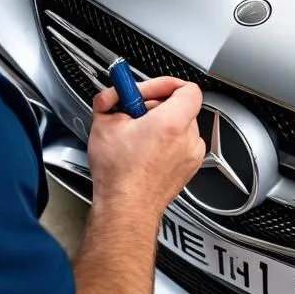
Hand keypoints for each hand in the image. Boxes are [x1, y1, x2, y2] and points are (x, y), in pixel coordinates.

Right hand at [87, 78, 204, 218]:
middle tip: (135, 112)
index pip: (187, 88)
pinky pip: (182, 144)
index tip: (147, 91)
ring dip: (162, 123)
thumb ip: (109, 99)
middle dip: (156, 104)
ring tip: (139, 134)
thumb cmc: (119, 176)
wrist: (126, 209)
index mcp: (172, 123)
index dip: (165, 84)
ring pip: (181, 125)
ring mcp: (191, 155)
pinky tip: (146, 150)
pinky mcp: (189, 167)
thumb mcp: (103, 126)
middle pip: (180, 106)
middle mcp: (187, 138)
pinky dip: (167, 142)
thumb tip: (111, 94)